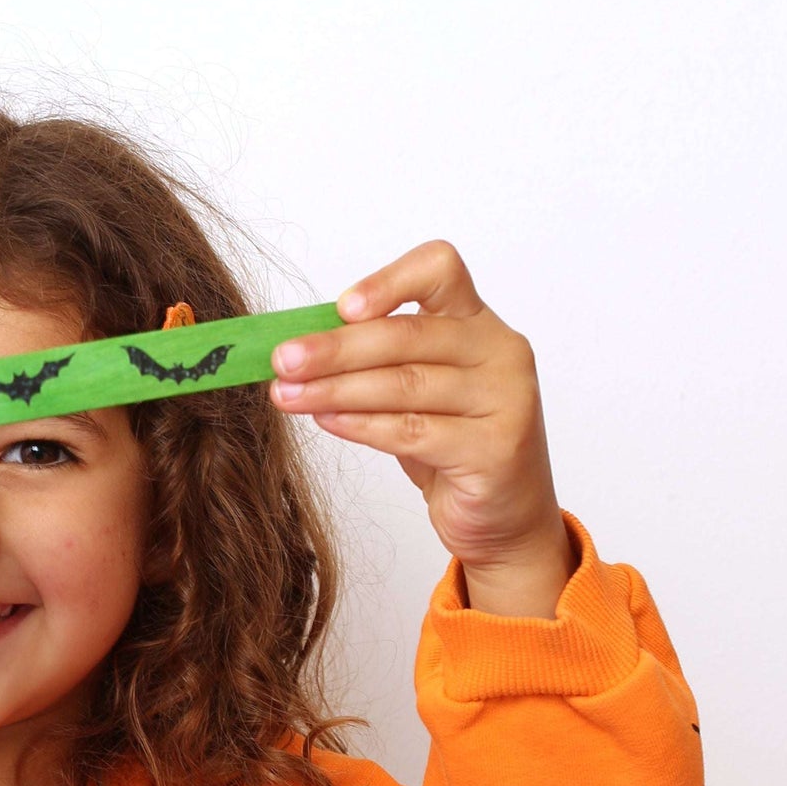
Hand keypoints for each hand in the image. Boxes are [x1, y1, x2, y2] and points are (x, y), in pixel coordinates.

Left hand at [271, 241, 574, 616]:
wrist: (504, 516)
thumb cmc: (451, 444)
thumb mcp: (417, 391)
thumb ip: (378, 361)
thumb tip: (298, 348)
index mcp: (478, 321)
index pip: (440, 270)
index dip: (388, 281)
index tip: (340, 307)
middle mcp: (498, 350)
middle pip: (406, 334)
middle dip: (334, 348)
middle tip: (282, 361)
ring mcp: (504, 398)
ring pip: (403, 384)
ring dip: (335, 389)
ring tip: (287, 396)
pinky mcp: (495, 448)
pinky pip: (412, 431)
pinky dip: (361, 425)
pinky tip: (327, 421)